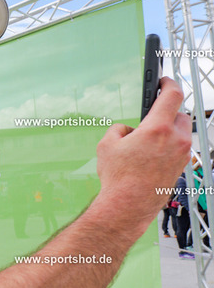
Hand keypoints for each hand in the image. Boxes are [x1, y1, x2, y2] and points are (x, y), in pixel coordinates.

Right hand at [95, 77, 190, 232]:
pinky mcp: (180, 168)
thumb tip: (127, 131)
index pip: (172, 95)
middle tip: (150, 119)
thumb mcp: (107, 145)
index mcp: (157, 128)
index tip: (164, 81)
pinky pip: (178, 149)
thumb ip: (119, 129)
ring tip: (147, 143)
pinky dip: (167, 148)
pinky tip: (150, 157)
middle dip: (166, 113)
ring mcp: (181, 155)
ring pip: (180, 133)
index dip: (168, 83)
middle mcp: (175, 140)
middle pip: (179, 114)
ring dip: (167, 132)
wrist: (128, 206)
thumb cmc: (118, 179)